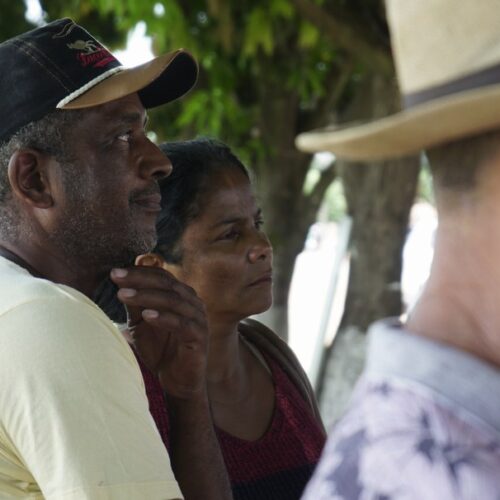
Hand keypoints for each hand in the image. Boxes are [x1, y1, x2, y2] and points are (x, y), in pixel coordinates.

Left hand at [110, 266, 207, 398]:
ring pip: (173, 301)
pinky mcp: (200, 336)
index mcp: (182, 295)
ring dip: (146, 296)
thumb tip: (121, 280)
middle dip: (139, 280)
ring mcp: (199, 319)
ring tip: (123, 295)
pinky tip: (146, 315)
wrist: (176, 382)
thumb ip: (136, 303)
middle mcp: (193, 302)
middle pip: (167, 284)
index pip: (161, 276)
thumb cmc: (159, 350)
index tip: (114, 273)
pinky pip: (182, 323)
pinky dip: (163, 318)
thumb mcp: (141, 323)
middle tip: (116, 277)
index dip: (138, 272)